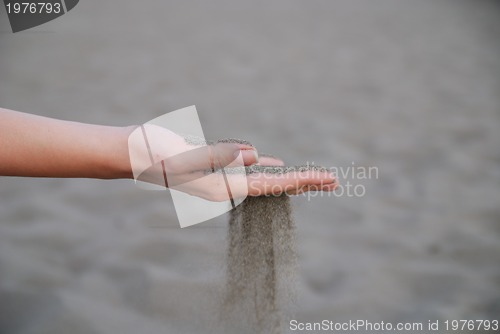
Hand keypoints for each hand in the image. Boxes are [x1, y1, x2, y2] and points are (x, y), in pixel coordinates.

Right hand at [129, 125, 336, 200]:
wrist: (134, 153)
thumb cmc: (155, 153)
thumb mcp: (187, 154)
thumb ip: (221, 157)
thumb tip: (255, 157)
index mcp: (222, 188)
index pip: (269, 186)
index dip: (299, 182)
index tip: (324, 180)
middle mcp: (226, 187)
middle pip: (274, 186)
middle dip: (304, 183)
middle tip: (334, 182)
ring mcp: (222, 178)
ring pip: (265, 178)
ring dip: (289, 177)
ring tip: (314, 178)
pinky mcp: (216, 167)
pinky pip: (248, 169)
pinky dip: (266, 167)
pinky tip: (277, 166)